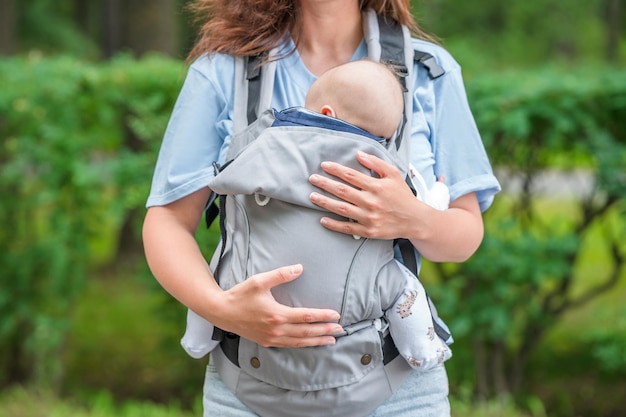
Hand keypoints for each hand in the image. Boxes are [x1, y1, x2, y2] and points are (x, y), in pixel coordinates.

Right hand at [218, 264, 342, 347]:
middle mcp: (276, 329)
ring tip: (331, 340)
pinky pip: (289, 345)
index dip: (323, 316)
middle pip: (307, 332)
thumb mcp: (260, 280)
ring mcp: (271, 338)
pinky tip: (310, 343)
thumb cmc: (240, 295)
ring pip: (300, 342)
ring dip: (317, 341)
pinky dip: (303, 345)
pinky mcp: (266, 342)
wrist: (221, 312)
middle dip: (325, 331)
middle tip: (341, 330)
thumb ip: (281, 274)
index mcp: (277, 314)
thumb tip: (300, 268)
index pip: (306, 317)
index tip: (336, 315)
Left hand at [309, 151, 423, 239]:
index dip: (336, 169)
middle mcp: (371, 202)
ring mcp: (369, 217)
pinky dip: (334, 224)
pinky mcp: (368, 231)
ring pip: (341, 208)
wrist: (415, 220)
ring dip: (325, 202)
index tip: (324, 165)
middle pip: (342, 191)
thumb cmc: (403, 195)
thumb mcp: (393, 175)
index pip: (351, 175)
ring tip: (312, 196)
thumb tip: (359, 154)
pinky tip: (322, 220)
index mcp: (376, 186)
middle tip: (312, 179)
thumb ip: (376, 163)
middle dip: (325, 184)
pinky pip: (347, 228)